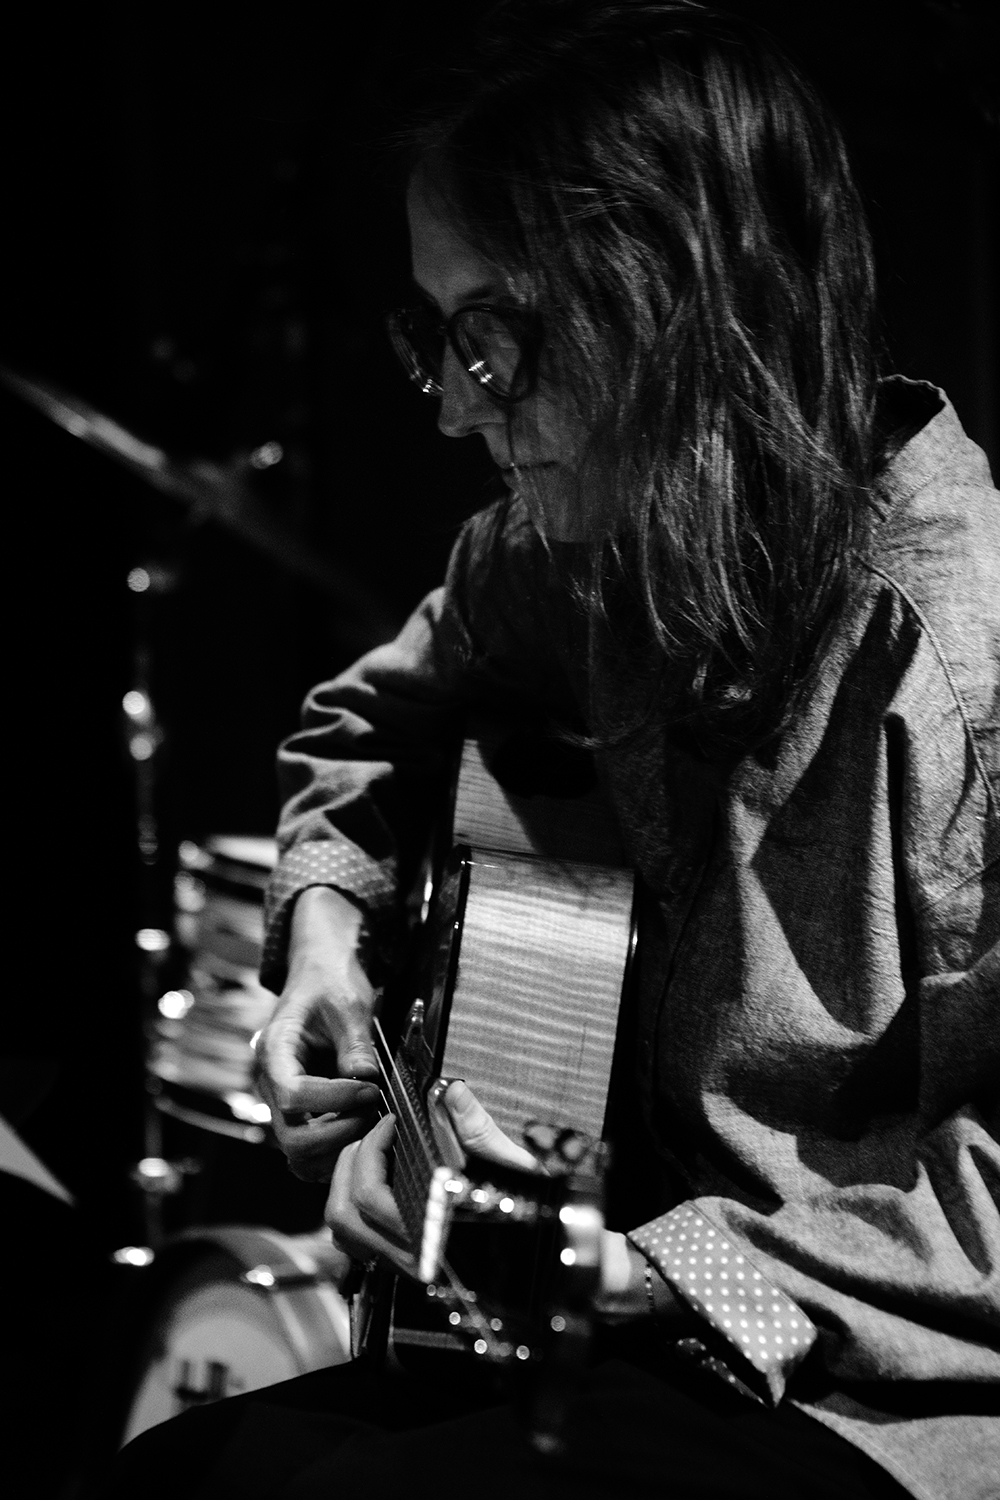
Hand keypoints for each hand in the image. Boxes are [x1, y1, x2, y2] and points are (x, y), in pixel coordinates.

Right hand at [254, 887, 381, 1179]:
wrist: (319, 976)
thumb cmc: (329, 983)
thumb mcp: (347, 1003)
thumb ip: (355, 1043)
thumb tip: (366, 1079)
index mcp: (274, 1051)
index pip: (293, 1096)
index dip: (337, 1100)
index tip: (371, 1089)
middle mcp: (271, 1084)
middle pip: (292, 1138)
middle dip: (339, 1131)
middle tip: (374, 1110)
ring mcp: (282, 1104)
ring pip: (299, 1155)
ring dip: (339, 1147)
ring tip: (370, 1119)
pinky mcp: (299, 1115)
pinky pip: (310, 1153)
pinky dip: (336, 1151)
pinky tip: (363, 1126)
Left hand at [324, 1081, 537, 1274]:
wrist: (541, 1234)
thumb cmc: (527, 1206)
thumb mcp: (508, 1162)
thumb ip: (475, 1127)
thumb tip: (452, 1093)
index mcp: (434, 1237)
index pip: (370, 1197)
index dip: (372, 1150)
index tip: (391, 1123)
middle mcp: (414, 1259)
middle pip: (344, 1213)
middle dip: (352, 1162)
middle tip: (377, 1133)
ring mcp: (404, 1264)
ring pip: (343, 1230)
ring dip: (344, 1184)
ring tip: (368, 1152)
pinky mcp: (401, 1261)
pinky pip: (355, 1240)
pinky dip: (352, 1206)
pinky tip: (372, 1179)